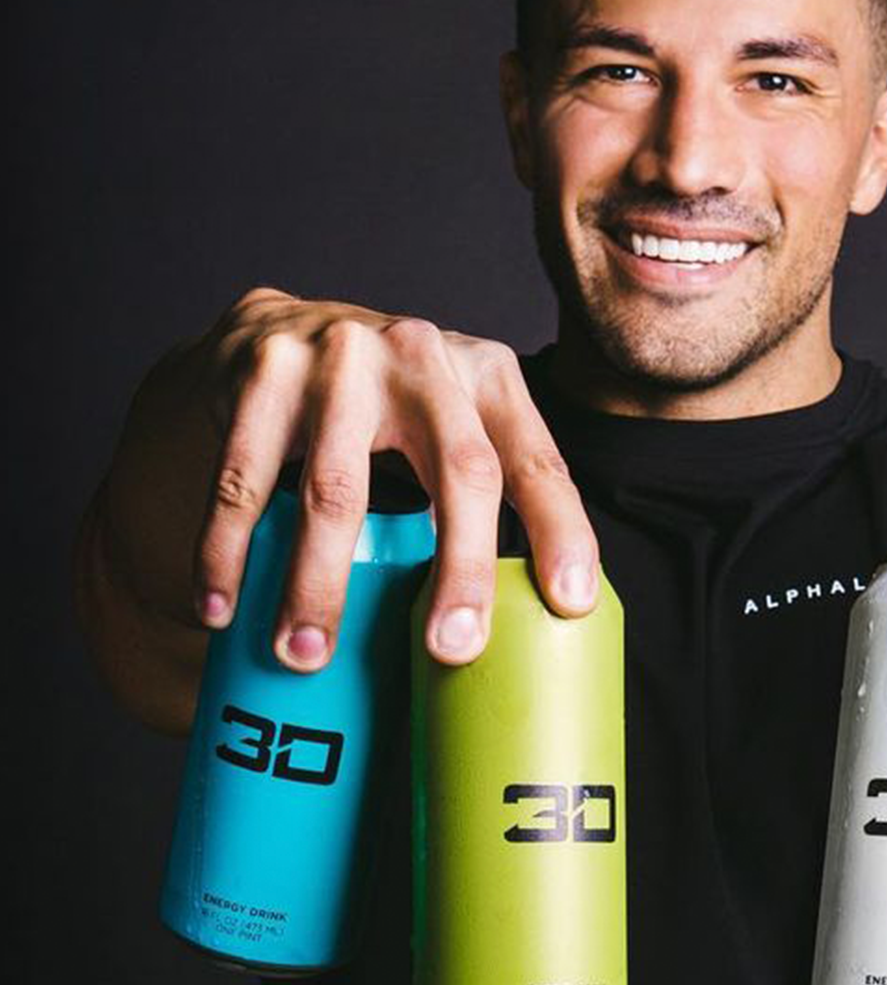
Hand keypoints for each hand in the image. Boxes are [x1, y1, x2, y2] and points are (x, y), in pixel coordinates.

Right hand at [193, 287, 597, 670]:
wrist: (282, 329)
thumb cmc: (390, 406)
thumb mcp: (453, 422)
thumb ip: (487, 492)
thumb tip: (521, 624)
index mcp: (489, 376)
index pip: (537, 462)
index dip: (560, 531)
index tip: (568, 603)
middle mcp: (424, 356)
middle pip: (460, 469)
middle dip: (461, 567)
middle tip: (450, 649)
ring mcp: (342, 356)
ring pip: (339, 487)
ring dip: (319, 583)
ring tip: (306, 656)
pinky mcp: (265, 371)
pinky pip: (243, 480)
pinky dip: (226, 553)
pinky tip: (219, 609)